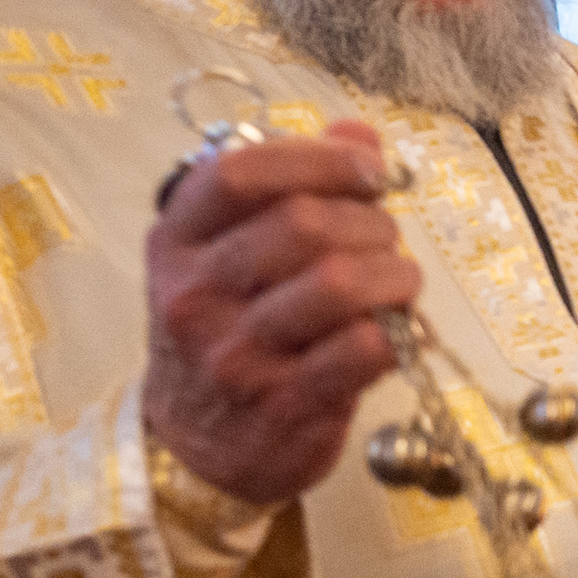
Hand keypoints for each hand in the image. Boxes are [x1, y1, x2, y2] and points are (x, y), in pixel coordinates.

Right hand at [143, 120, 419, 507]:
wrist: (194, 445)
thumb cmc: (224, 334)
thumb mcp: (229, 255)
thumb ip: (292, 187)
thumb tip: (358, 133)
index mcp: (177, 241)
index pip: (242, 172)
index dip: (321, 158)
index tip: (368, 170)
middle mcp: (198, 293)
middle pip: (305, 223)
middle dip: (370, 223)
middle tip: (385, 241)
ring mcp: (239, 353)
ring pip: (340, 283)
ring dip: (394, 274)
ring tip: (399, 282)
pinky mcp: (287, 404)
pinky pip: (365, 348)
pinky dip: (400, 332)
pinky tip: (398, 332)